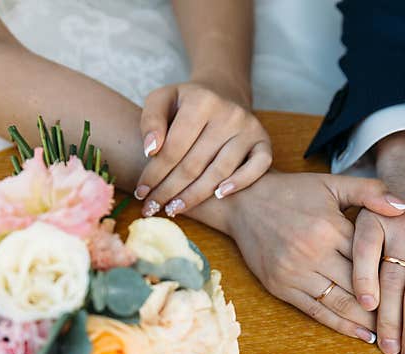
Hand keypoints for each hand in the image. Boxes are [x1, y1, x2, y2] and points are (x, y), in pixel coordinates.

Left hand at [134, 82, 271, 217]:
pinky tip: (218, 196)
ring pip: (220, 172)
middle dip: (169, 190)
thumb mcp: (162, 100)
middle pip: (194, 164)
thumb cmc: (185, 104)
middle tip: (153, 208)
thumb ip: (150, 120)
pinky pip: (257, 168)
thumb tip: (151, 150)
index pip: (173, 148)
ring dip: (195, 196)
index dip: (154, 174)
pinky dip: (239, 183)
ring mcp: (249, 128)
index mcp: (201, 100)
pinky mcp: (264, 142)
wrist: (222, 95)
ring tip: (174, 209)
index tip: (141, 192)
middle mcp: (229, 113)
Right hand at [220, 171, 404, 340]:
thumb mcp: (332, 184)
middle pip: (359, 285)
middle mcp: (311, 252)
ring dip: (368, 322)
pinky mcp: (281, 287)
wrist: (245, 202)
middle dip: (389, 306)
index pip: (371, 258)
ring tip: (395, 334)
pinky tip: (362, 335)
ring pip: (339, 303)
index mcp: (329, 225)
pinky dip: (341, 326)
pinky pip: (316, 311)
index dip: (398, 276)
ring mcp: (294, 272)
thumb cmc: (294, 192)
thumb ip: (370, 192)